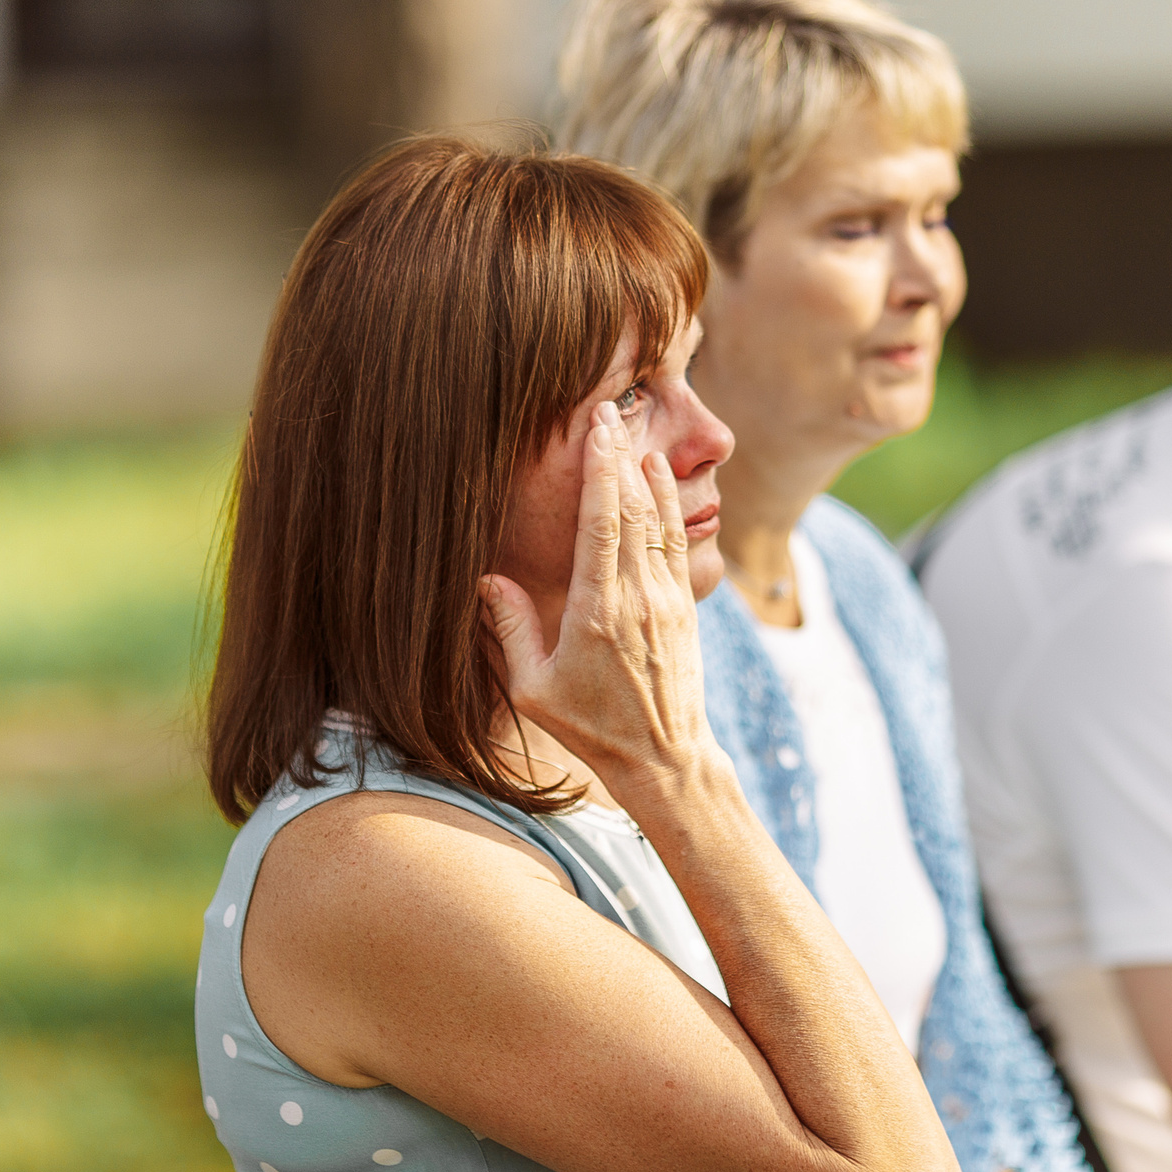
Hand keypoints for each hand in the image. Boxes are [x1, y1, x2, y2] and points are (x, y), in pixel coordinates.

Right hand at [480, 402, 722, 797]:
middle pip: (632, 509)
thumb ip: (510, 630)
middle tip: (606, 412)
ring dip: (648, 476)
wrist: (665, 759)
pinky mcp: (685, 608)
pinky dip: (667, 507)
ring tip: (634, 437)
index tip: (596, 428)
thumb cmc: (592, 728)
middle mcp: (638, 597)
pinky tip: (658, 484)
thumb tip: (485, 580)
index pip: (601, 523)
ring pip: (661, 521)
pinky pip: (676, 544)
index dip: (600, 469)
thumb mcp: (533, 688)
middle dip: (620, 457)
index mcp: (598, 612)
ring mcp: (668, 601)